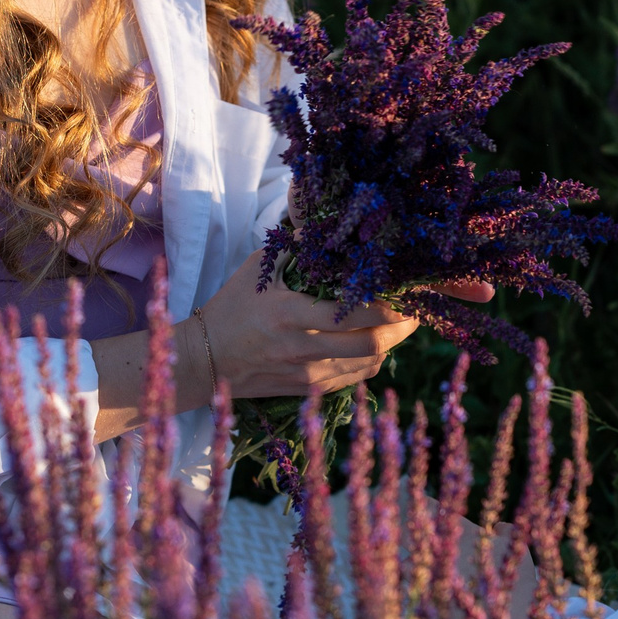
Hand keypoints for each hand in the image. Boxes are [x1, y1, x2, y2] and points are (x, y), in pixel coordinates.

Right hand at [193, 249, 418, 400]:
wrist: (204, 360)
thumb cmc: (231, 308)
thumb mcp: (258, 270)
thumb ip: (296, 248)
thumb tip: (330, 229)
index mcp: (291, 314)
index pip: (355, 315)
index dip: (388, 307)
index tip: (402, 293)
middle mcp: (303, 348)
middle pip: (372, 344)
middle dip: (400, 329)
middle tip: (413, 312)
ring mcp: (307, 374)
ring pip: (368, 364)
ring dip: (390, 345)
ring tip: (401, 327)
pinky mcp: (307, 389)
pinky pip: (352, 378)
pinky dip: (370, 361)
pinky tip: (375, 346)